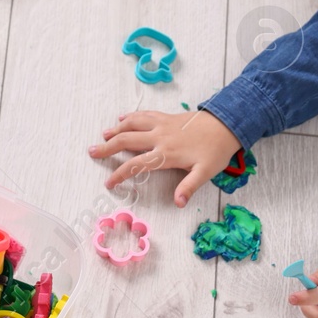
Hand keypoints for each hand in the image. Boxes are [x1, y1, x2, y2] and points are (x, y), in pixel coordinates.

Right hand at [87, 109, 240, 206]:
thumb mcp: (206, 172)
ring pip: (132, 123)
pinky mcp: (166, 116)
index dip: (120, 174)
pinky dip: (130, 116)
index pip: (136, 165)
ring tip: (103, 135)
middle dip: (107, 147)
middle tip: (92, 151)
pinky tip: (122, 118)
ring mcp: (161, 124)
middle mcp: (159, 136)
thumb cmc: (216, 151)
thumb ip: (189, 186)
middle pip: (127, 140)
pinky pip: (144, 114)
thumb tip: (178, 203)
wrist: (226, 124)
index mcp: (166, 153)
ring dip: (116, 129)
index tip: (108, 183)